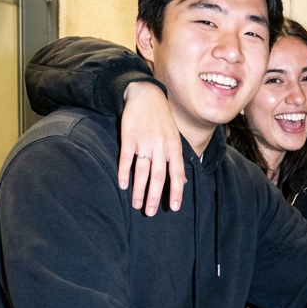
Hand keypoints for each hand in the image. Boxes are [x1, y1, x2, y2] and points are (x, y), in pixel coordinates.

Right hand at [119, 82, 185, 214]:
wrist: (147, 95)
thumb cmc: (162, 120)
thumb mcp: (175, 137)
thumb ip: (177, 159)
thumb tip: (184, 182)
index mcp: (174, 147)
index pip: (177, 173)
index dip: (176, 191)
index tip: (174, 208)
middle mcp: (161, 146)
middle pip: (158, 176)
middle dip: (154, 196)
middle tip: (150, 213)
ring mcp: (145, 141)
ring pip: (142, 171)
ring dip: (139, 190)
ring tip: (136, 205)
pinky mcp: (129, 136)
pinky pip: (127, 158)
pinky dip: (124, 172)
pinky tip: (122, 185)